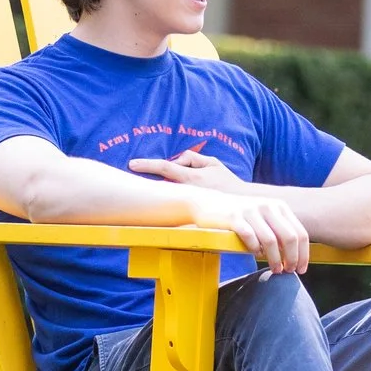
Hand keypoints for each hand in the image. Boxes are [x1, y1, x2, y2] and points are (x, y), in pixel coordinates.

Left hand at [129, 148, 247, 194]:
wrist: (239, 204)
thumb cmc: (226, 181)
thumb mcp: (213, 162)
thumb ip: (193, 158)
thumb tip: (178, 160)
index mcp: (192, 177)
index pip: (165, 168)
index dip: (147, 165)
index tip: (131, 164)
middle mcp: (186, 191)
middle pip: (162, 180)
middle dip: (153, 176)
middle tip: (141, 171)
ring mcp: (186, 202)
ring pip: (168, 189)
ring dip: (169, 184)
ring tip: (188, 184)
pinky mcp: (187, 212)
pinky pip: (174, 199)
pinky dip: (173, 194)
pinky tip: (182, 195)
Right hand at [191, 189, 311, 273]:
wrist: (210, 203)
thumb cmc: (242, 215)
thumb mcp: (265, 217)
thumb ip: (280, 230)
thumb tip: (296, 256)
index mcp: (279, 207)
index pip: (300, 233)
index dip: (304, 254)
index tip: (301, 269)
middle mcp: (267, 206)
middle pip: (289, 238)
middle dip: (292, 258)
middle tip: (288, 271)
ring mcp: (250, 211)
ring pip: (271, 240)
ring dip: (275, 259)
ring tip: (275, 269)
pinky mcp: (233, 217)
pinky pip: (249, 237)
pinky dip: (255, 249)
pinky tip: (255, 254)